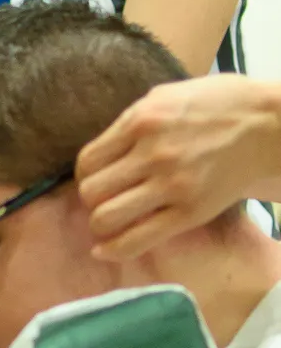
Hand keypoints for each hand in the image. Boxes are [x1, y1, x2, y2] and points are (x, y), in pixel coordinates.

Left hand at [77, 77, 280, 260]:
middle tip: (105, 201)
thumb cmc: (219, 105)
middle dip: (90, 201)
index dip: (85, 176)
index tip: (97, 181)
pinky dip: (114, 250)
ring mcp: (171, 185)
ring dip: (101, 224)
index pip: (86, 162)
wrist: (270, 124)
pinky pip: (138, 240)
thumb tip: (104, 152)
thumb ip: (131, 122)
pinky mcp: (190, 212)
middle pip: (90, 192)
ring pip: (105, 218)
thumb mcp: (166, 97)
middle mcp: (151, 154)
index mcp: (140, 121)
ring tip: (111, 221)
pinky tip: (105, 251)